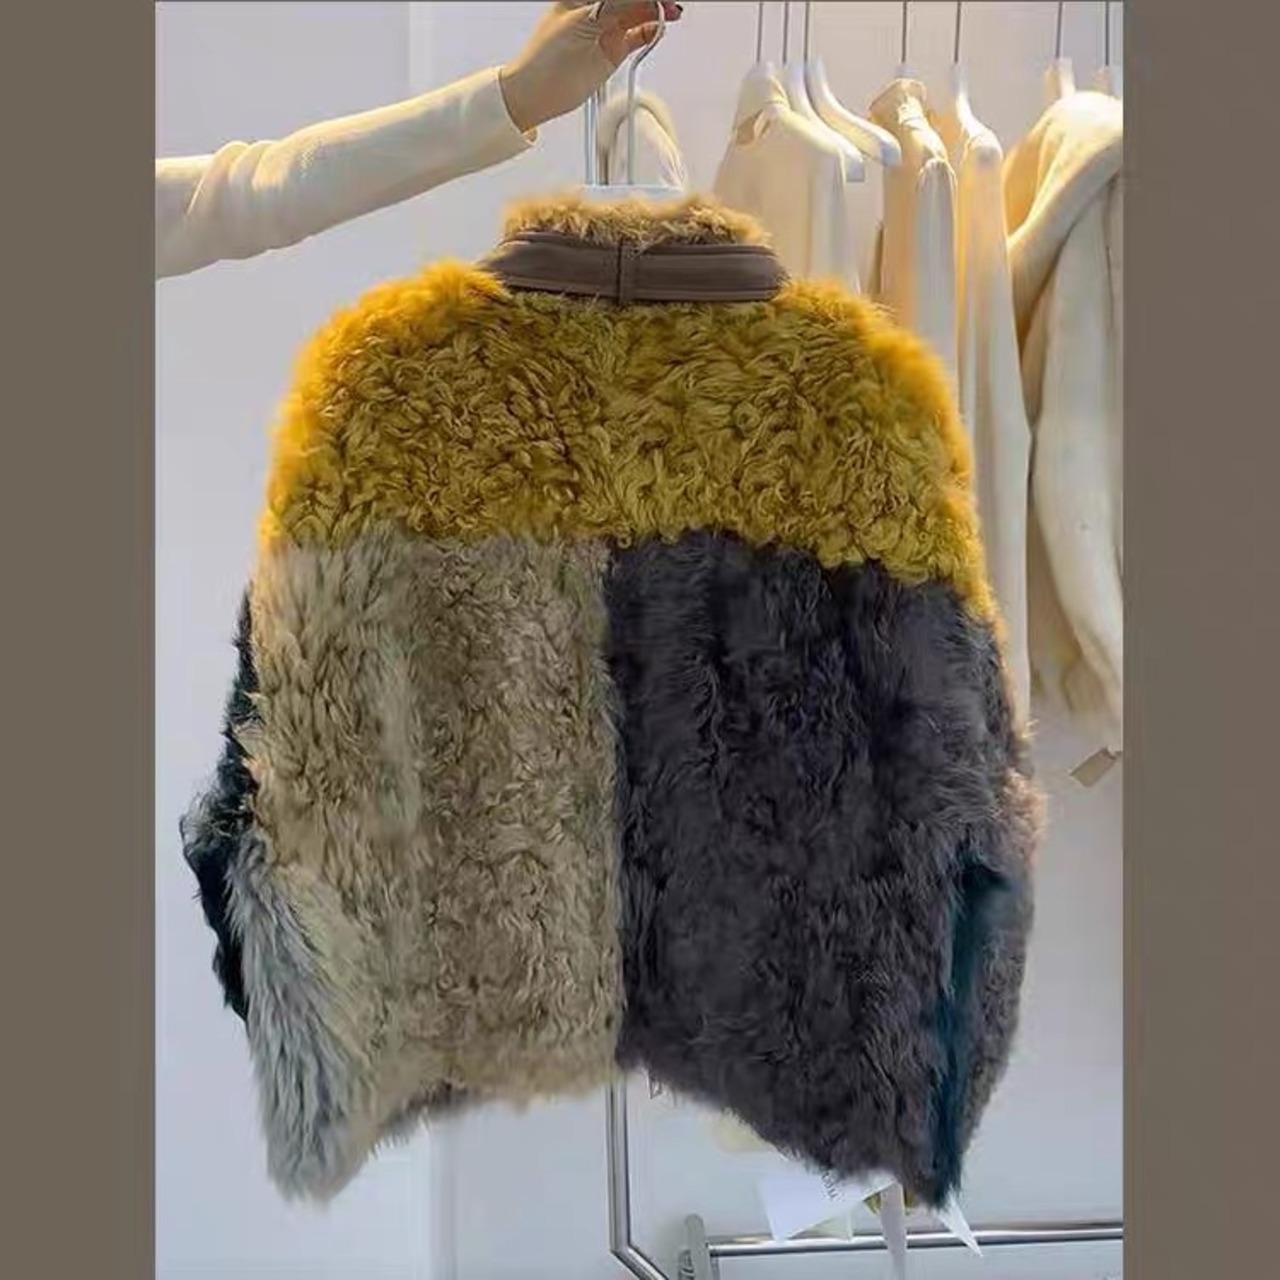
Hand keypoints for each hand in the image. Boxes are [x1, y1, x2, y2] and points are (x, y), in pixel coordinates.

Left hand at [499, 1, 682, 134]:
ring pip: (639, 13)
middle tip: (669, 4)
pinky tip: (660, 29)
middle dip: (653, 0)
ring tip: (671, 13)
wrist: (536, 95)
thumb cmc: (544, 60)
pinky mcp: (613, 49)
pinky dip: (651, 32)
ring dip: (656, 12)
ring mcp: (607, 28)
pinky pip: (639, 35)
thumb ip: (613, 7)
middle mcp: (597, 7)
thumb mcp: (582, 23)